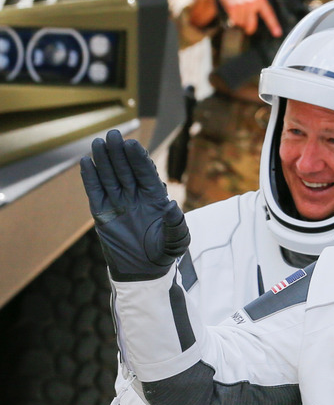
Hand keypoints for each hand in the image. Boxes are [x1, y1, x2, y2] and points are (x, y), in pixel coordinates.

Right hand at [80, 130, 189, 280]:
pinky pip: (95, 191)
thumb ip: (176, 225)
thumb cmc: (164, 252)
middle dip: (120, 153)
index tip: (133, 145)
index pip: (146, 173)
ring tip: (98, 142)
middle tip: (114, 134)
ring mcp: (118, 202)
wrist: (144, 270)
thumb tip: (172, 207)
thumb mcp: (176, 241)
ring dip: (104, 160)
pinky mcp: (102, 212)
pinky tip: (86, 162)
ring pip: (110, 176)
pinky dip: (90, 178)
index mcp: (155, 197)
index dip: (139, 159)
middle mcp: (136, 195)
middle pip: (126, 169)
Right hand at [216, 0, 280, 35]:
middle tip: (247, 29)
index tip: (277, 34)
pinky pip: (234, 20)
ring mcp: (241, 5)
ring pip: (241, 24)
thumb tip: (255, 22)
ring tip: (239, 11)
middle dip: (249, 29)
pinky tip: (233, 11)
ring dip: (239, 21)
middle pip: (251, 25)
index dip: (273, 25)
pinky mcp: (232, 6)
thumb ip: (258, 5)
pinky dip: (233, 18)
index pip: (268, 15)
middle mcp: (252, 2)